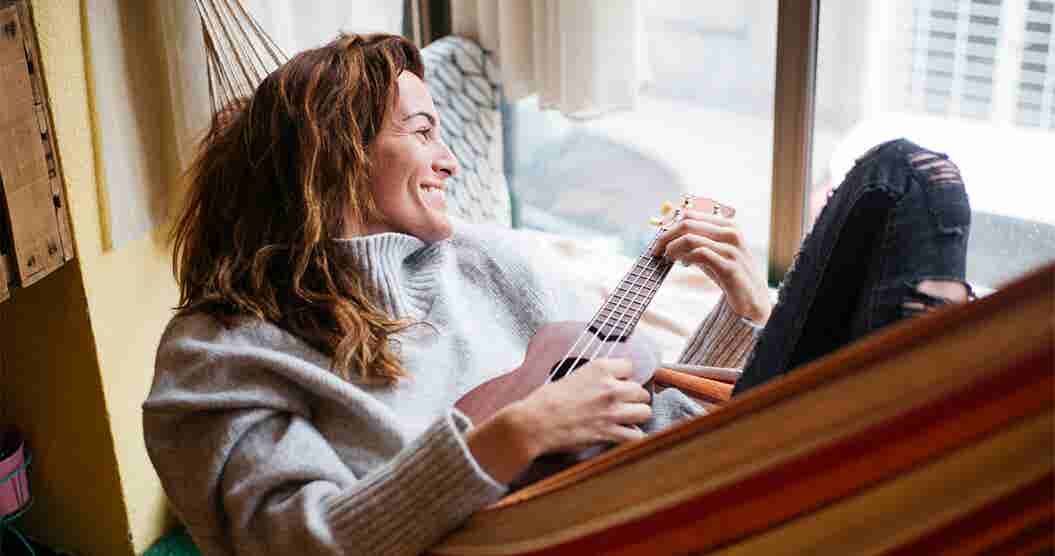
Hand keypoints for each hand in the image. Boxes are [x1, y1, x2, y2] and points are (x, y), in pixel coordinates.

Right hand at [511, 357, 652, 454]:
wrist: (535, 422)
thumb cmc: (546, 400)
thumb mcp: (572, 376)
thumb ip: (594, 378)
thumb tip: (605, 383)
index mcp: (599, 369)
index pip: (630, 366)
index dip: (624, 376)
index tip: (619, 382)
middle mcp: (610, 388)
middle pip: (640, 391)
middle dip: (633, 398)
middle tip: (623, 404)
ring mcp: (612, 411)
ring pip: (645, 411)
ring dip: (637, 416)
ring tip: (627, 419)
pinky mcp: (609, 433)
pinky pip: (636, 435)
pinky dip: (633, 437)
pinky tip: (625, 435)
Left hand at [652, 208, 771, 323]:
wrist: (752, 299)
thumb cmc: (728, 273)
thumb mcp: (711, 252)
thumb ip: (693, 241)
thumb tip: (664, 232)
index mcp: (727, 224)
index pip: (690, 214)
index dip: (669, 224)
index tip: (657, 237)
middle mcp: (731, 233)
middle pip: (687, 223)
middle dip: (665, 235)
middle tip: (655, 249)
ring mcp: (732, 249)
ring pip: (690, 238)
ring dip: (672, 248)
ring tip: (666, 257)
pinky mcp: (730, 267)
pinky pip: (700, 254)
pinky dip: (685, 257)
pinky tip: (682, 264)